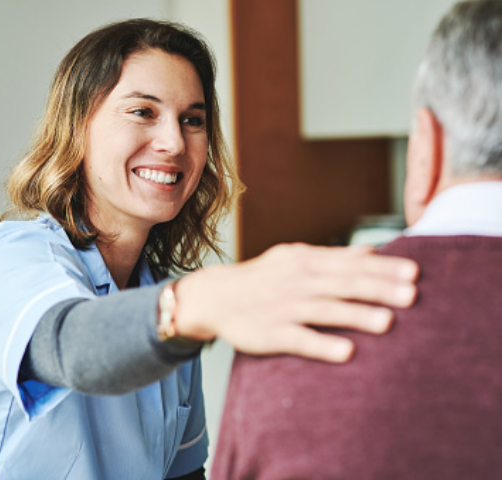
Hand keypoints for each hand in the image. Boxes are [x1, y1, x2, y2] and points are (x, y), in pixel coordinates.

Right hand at [174, 243, 418, 362]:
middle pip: (342, 284)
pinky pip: (299, 339)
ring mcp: (283, 307)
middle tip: (412, 295)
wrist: (216, 295)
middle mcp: (297, 281)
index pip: (349, 263)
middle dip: (378, 288)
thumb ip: (334, 255)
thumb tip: (372, 251)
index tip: (414, 272)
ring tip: (388, 322)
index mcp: (305, 260)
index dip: (382, 268)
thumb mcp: (295, 257)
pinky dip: (322, 344)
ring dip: (356, 315)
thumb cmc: (263, 277)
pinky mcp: (270, 333)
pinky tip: (347, 352)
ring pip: (324, 310)